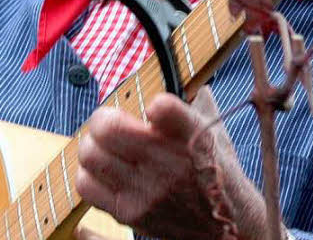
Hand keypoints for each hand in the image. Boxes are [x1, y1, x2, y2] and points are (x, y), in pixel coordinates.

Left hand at [75, 87, 266, 239]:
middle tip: (111, 122)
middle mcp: (170, 164)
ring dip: (92, 144)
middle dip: (103, 119)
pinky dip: (88, 172)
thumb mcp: (216, 134)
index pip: (167, 110)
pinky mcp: (130, 213)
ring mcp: (147, 191)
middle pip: (107, 129)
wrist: (225, 227)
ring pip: (91, 155)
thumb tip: (199, 86)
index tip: (155, 110)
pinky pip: (87, 185)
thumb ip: (202, 107)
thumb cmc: (216, 173)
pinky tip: (103, 169)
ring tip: (104, 145)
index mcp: (195, 137)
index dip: (156, 106)